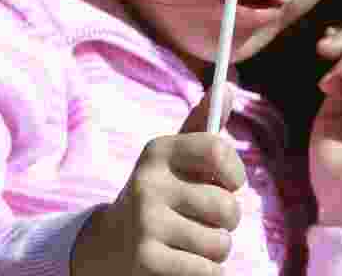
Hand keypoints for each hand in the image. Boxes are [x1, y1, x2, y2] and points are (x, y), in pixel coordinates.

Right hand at [71, 86, 245, 275]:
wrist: (106, 246)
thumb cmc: (159, 195)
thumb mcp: (175, 159)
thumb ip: (204, 125)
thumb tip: (228, 86)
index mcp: (159, 151)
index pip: (217, 149)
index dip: (235, 172)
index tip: (231, 184)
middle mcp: (148, 182)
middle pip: (227, 206)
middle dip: (227, 221)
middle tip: (205, 220)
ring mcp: (144, 221)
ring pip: (220, 243)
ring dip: (215, 250)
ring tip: (191, 242)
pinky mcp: (145, 259)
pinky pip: (206, 270)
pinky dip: (206, 272)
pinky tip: (184, 262)